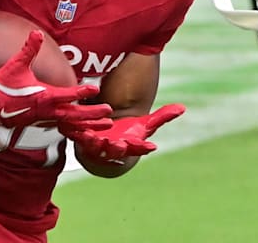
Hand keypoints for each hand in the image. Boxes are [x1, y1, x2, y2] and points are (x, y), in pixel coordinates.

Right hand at [0, 31, 113, 127]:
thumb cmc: (3, 86)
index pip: (66, 94)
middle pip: (74, 114)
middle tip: (110, 112)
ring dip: (90, 123)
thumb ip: (28, 49)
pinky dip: (78, 129)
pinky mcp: (43, 122)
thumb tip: (35, 33)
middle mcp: (47, 110)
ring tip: (106, 124)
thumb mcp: (16, 65)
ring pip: (72, 124)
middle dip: (92, 114)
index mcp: (42, 96)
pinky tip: (89, 129)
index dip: (81, 91)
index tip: (95, 89)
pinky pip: (65, 128)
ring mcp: (45, 118)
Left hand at [60, 103, 184, 161]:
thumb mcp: (144, 125)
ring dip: (94, 143)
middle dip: (117, 149)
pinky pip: (77, 139)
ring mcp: (96, 147)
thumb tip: (183, 107)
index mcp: (129, 145)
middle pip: (116, 151)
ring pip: (95, 146)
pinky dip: (76, 134)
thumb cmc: (126, 134)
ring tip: (94, 139)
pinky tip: (74, 129)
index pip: (139, 148)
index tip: (151, 147)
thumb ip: (162, 117)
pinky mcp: (80, 141)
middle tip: (119, 145)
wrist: (103, 144)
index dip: (144, 148)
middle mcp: (113, 149)